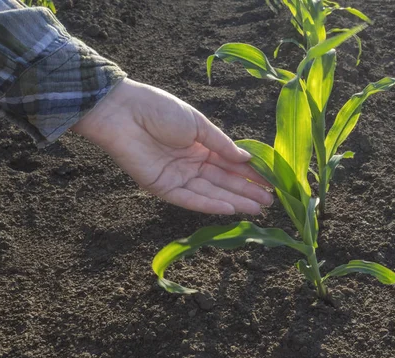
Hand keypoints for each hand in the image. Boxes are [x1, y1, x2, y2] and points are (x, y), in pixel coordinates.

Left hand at [71, 78, 272, 214]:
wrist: (123, 112)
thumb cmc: (160, 110)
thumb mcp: (198, 124)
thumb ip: (221, 144)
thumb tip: (247, 158)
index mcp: (201, 146)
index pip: (230, 163)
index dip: (250, 173)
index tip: (271, 182)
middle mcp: (191, 164)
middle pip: (224, 181)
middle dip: (247, 191)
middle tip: (271, 202)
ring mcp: (178, 177)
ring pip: (211, 193)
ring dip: (235, 201)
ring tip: (258, 208)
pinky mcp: (163, 188)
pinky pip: (190, 199)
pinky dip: (209, 205)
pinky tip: (230, 209)